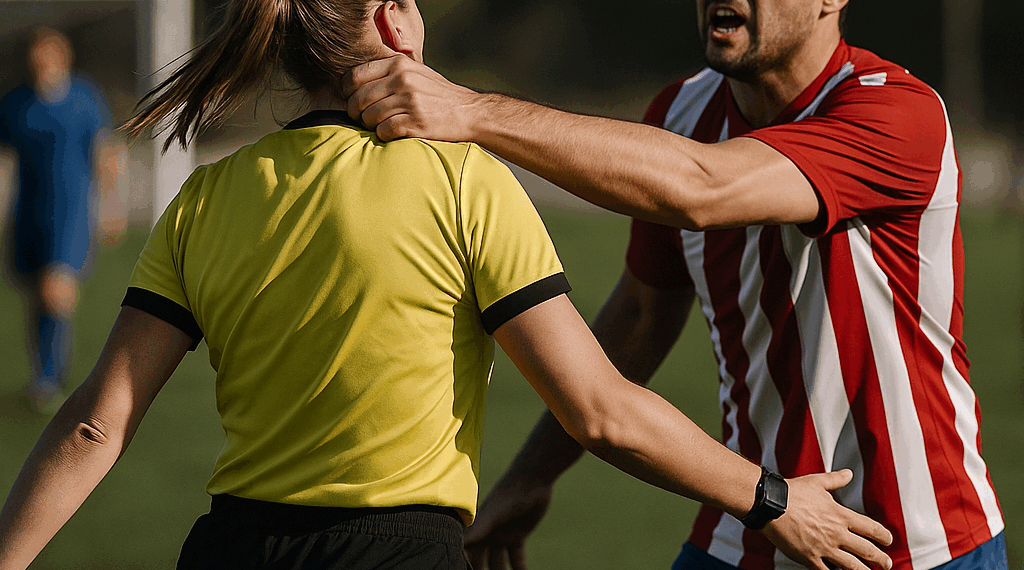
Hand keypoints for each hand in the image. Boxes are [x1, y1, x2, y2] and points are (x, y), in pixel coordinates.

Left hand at [342, 55, 482, 141]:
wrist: (469, 112)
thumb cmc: (437, 95)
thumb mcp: (414, 72)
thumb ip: (388, 73)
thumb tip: (353, 84)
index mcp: (398, 64)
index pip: (355, 76)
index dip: (346, 91)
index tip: (349, 99)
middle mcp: (402, 79)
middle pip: (358, 99)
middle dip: (356, 112)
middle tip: (362, 118)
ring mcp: (409, 101)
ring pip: (369, 117)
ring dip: (371, 125)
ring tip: (381, 125)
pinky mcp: (415, 122)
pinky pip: (383, 131)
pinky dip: (384, 135)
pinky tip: (392, 133)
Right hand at [463, 474, 552, 569]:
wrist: (533, 480)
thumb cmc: (509, 493)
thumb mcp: (493, 513)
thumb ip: (477, 529)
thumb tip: (458, 544)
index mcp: (476, 530)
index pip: (466, 555)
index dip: (464, 567)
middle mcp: (486, 534)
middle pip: (482, 563)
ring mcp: (501, 536)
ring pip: (499, 564)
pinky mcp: (518, 536)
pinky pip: (517, 558)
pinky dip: (520, 569)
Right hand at [763, 470, 892, 569]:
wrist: (771, 504)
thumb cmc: (793, 492)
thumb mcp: (817, 482)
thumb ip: (835, 480)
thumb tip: (848, 473)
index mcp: (840, 515)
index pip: (871, 528)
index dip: (883, 536)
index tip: (888, 541)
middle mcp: (836, 533)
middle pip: (866, 550)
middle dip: (881, 559)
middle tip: (887, 563)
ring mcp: (823, 548)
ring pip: (851, 566)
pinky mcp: (809, 557)